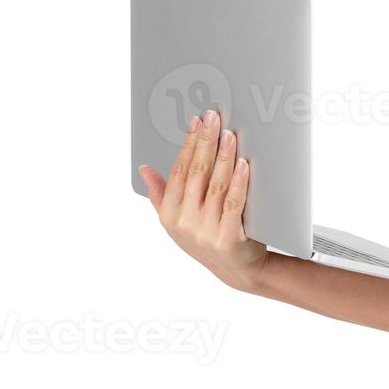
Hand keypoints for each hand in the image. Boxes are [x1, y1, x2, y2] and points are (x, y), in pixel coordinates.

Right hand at [137, 109, 269, 290]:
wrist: (238, 270)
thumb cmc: (208, 239)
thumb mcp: (177, 222)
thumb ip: (161, 195)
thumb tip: (144, 169)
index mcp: (170, 215)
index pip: (179, 171)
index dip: (188, 145)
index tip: (197, 122)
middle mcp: (185, 223)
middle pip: (197, 173)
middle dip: (206, 142)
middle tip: (214, 118)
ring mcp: (206, 231)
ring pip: (216, 185)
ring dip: (223, 156)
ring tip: (229, 134)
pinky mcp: (229, 238)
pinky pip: (233, 203)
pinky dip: (238, 181)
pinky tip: (243, 163)